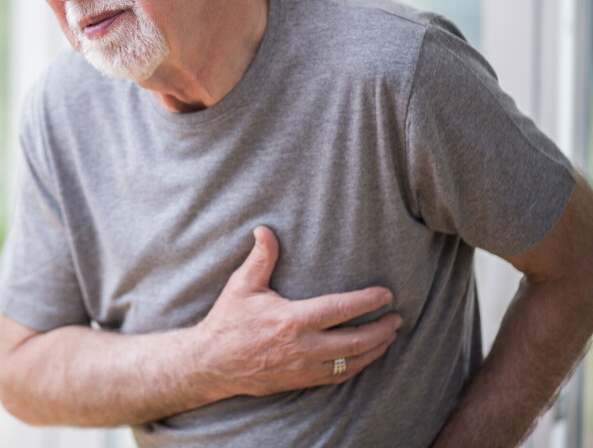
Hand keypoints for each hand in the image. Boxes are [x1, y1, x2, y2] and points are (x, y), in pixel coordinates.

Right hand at [193, 226, 401, 398]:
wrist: (212, 363)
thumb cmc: (228, 321)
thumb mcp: (242, 286)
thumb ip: (261, 258)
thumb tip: (265, 229)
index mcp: (292, 320)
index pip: (340, 310)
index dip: (367, 302)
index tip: (386, 295)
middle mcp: (303, 347)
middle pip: (356, 341)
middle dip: (382, 329)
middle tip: (397, 318)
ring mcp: (304, 368)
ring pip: (351, 363)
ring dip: (375, 350)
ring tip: (390, 336)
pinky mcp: (301, 380)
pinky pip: (338, 377)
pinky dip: (357, 367)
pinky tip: (365, 357)